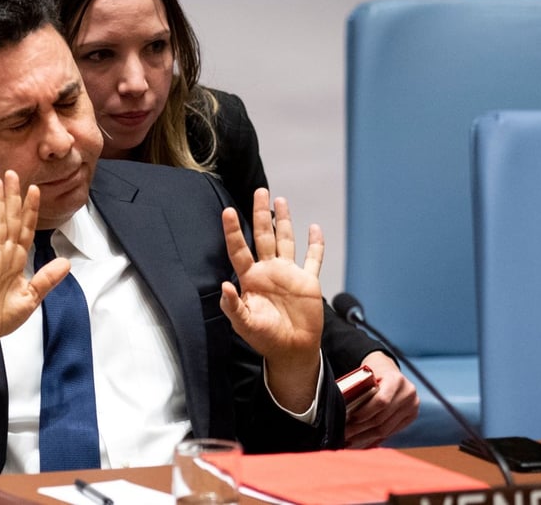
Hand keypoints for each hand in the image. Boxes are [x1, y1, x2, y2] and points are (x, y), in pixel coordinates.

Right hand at [0, 170, 69, 361]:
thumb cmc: (1, 316)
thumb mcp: (32, 297)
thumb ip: (46, 279)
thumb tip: (66, 263)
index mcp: (16, 260)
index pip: (25, 229)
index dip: (30, 210)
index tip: (35, 189)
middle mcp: (4, 254)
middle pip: (9, 220)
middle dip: (12, 197)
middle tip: (12, 172)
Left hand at [220, 188, 324, 411]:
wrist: (292, 350)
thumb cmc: (265, 339)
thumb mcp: (245, 325)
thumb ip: (233, 307)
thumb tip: (224, 285)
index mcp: (251, 278)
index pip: (239, 249)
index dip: (233, 231)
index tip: (227, 211)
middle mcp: (268, 270)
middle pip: (263, 235)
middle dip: (261, 213)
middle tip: (260, 191)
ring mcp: (288, 273)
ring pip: (285, 240)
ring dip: (283, 221)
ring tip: (279, 200)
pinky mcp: (308, 280)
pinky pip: (313, 258)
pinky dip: (315, 244)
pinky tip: (314, 228)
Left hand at [344, 352, 419, 447]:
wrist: (389, 370)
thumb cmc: (373, 372)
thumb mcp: (367, 376)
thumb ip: (360, 391)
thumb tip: (343, 414)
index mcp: (396, 380)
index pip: (381, 402)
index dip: (365, 413)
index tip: (350, 419)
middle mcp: (408, 393)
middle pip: (382, 418)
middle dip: (361, 429)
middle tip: (345, 434)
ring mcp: (413, 406)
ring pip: (386, 429)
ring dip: (366, 436)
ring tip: (351, 440)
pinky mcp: (412, 416)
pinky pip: (391, 432)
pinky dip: (375, 438)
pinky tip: (362, 441)